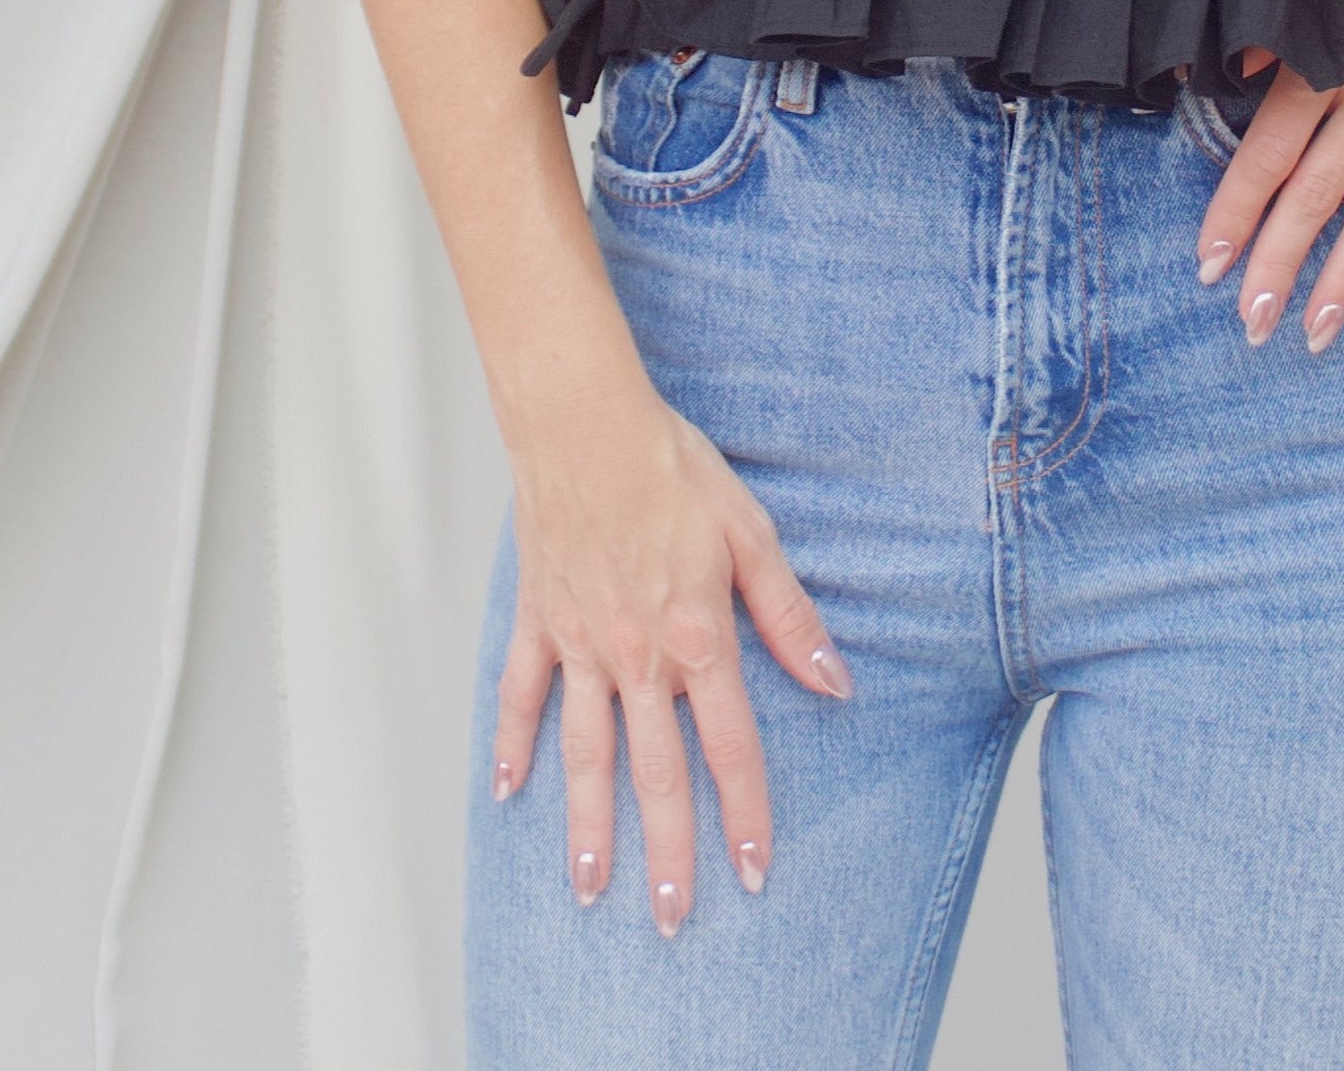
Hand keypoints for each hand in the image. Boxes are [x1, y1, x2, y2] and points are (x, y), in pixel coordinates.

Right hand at [491, 369, 852, 933]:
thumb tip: (835, 681)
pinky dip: (513, 745)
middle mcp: (636, 657)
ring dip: (588, 828)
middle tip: (672, 921)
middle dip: (666, 854)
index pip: (729, 748)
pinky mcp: (539, 620)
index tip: (753, 873)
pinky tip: (508, 794)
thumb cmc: (672, 466)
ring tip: (591, 892)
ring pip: (585, 755)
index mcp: (696, 637)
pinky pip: (522, 695)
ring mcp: (580, 644)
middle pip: (655, 774)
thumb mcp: (750, 531)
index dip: (745, 813)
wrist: (585, 422)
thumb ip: (788, 614)